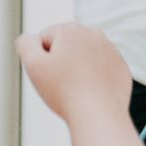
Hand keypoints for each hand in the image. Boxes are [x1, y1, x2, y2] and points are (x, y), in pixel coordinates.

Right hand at [15, 24, 131, 120]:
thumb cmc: (65, 92)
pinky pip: (101, 71)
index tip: (50, 74)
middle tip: (61, 84)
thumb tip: (29, 38)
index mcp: (71, 29)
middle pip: (65, 47)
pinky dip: (94, 80)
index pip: (45, 40)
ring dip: (77, 70)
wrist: (98, 116)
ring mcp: (111, 51)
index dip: (41, 60)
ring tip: (76, 90)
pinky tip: (91, 93)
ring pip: (84, 59)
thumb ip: (25, 44)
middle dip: (60, 62)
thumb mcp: (32, 64)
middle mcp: (94, 34)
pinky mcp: (120, 68)